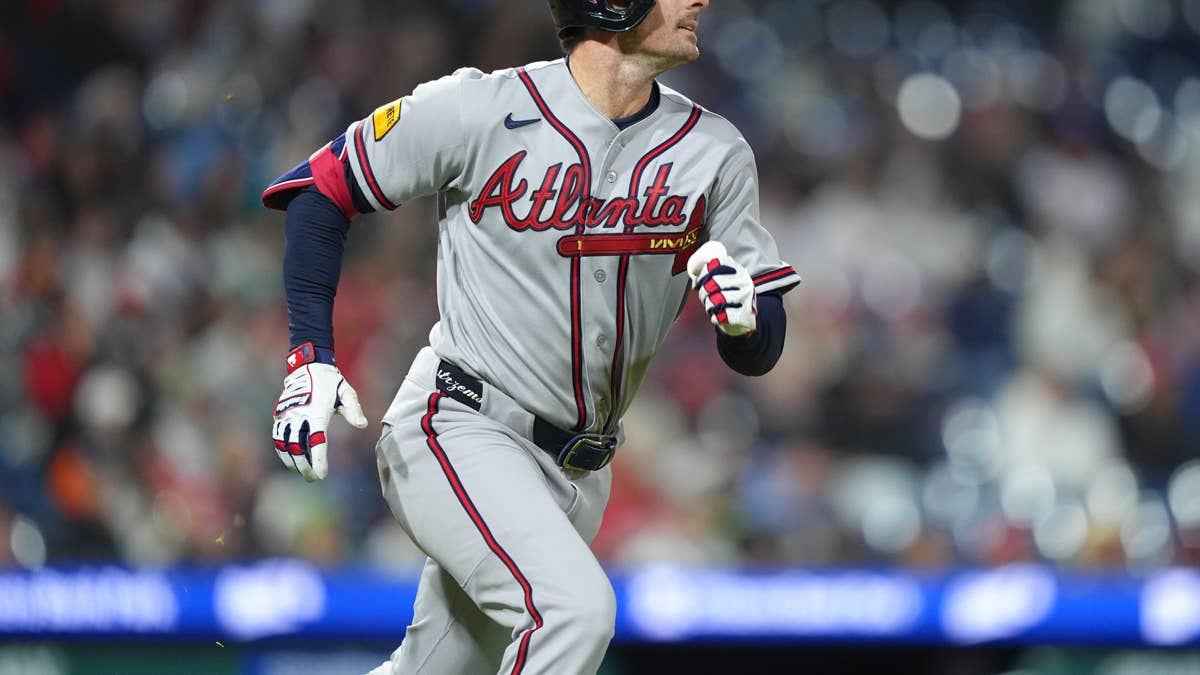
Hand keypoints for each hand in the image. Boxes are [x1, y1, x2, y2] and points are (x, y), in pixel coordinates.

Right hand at [272, 344, 367, 481]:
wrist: (308, 366)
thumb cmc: (331, 382)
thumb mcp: (347, 392)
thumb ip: (353, 409)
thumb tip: (362, 425)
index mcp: (317, 412)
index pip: (316, 441)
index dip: (318, 460)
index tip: (322, 475)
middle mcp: (299, 415)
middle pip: (297, 447)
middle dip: (304, 465)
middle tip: (313, 478)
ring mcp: (286, 415)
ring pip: (284, 444)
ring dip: (291, 460)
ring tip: (301, 471)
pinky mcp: (279, 414)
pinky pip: (277, 437)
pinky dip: (282, 450)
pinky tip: (290, 459)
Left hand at [686, 241, 756, 336]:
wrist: (748, 317)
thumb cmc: (733, 298)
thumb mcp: (728, 281)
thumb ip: (713, 275)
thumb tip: (695, 279)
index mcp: (738, 271)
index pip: (716, 264)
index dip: (703, 274)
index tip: (699, 282)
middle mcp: (743, 282)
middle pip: (713, 283)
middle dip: (703, 293)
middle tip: (705, 298)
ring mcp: (745, 298)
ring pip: (714, 300)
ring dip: (709, 306)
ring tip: (713, 307)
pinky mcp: (743, 314)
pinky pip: (719, 316)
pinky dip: (715, 318)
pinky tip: (720, 315)